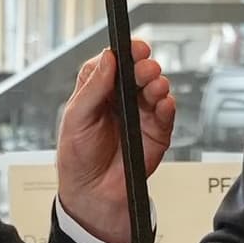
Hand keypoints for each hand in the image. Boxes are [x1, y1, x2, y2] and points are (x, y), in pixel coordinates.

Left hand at [53, 37, 176, 242]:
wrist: (93, 195)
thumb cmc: (78, 159)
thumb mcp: (76, 119)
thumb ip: (93, 88)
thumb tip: (107, 58)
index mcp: (98, 91)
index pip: (113, 62)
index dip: (124, 52)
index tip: (132, 47)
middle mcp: (121, 99)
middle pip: (137, 71)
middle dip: (144, 65)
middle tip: (145, 68)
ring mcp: (140, 114)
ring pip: (155, 89)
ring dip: (158, 83)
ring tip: (155, 86)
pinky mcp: (156, 132)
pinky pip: (166, 114)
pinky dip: (168, 106)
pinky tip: (164, 104)